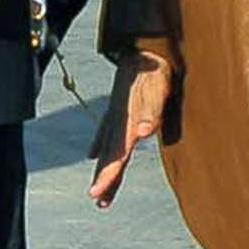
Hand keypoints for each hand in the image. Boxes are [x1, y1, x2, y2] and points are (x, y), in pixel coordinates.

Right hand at [89, 49, 174, 206]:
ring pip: (106, 148)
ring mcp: (115, 115)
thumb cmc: (154, 71)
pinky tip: (91, 156)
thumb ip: (151, 110)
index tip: (97, 193)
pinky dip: (99, 146)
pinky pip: (106, 133)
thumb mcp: (157, 89)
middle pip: (108, 154)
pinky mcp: (118, 109)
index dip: (107, 174)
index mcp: (125, 119)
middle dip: (103, 178)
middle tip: (98, 200)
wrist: (146, 48)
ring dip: (103, 169)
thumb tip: (143, 131)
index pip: (115, 153)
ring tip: (100, 194)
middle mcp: (117, 120)